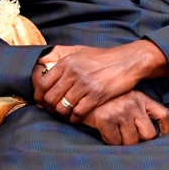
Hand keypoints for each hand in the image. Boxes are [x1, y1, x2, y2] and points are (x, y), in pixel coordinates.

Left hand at [34, 39, 167, 123]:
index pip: (43, 83)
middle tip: (53, 111)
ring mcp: (85, 85)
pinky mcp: (97, 95)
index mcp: (68, 62)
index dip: (39, 96)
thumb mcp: (81, 51)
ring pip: (62, 107)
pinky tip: (77, 117)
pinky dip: (74, 118)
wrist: (129, 61)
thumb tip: (42, 62)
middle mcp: (74, 73)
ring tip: (65, 115)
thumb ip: (62, 55)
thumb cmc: (105, 57)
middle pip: (51, 97)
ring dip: (61, 114)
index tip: (41, 102)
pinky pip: (78, 112)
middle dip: (49, 108)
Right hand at [82, 90, 168, 145]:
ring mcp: (121, 112)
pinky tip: (104, 132)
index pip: (163, 114)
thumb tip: (150, 133)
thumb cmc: (105, 99)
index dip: (166, 128)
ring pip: (132, 142)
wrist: (80, 92)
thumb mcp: (126, 97)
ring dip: (123, 142)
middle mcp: (134, 104)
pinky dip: (110, 142)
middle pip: (149, 134)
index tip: (163, 136)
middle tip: (129, 137)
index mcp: (141, 98)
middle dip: (139, 140)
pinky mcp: (107, 119)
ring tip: (115, 133)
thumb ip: (138, 110)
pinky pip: (115, 142)